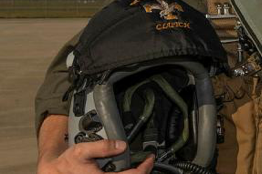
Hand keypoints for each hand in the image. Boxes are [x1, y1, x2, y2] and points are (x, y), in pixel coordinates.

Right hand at [37, 139, 153, 173]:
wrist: (55, 173)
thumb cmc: (67, 163)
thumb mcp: (82, 151)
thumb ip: (102, 147)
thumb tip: (122, 145)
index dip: (145, 167)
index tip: (150, 158)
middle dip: (143, 171)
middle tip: (147, 161)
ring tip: (140, 165)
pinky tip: (128, 169)